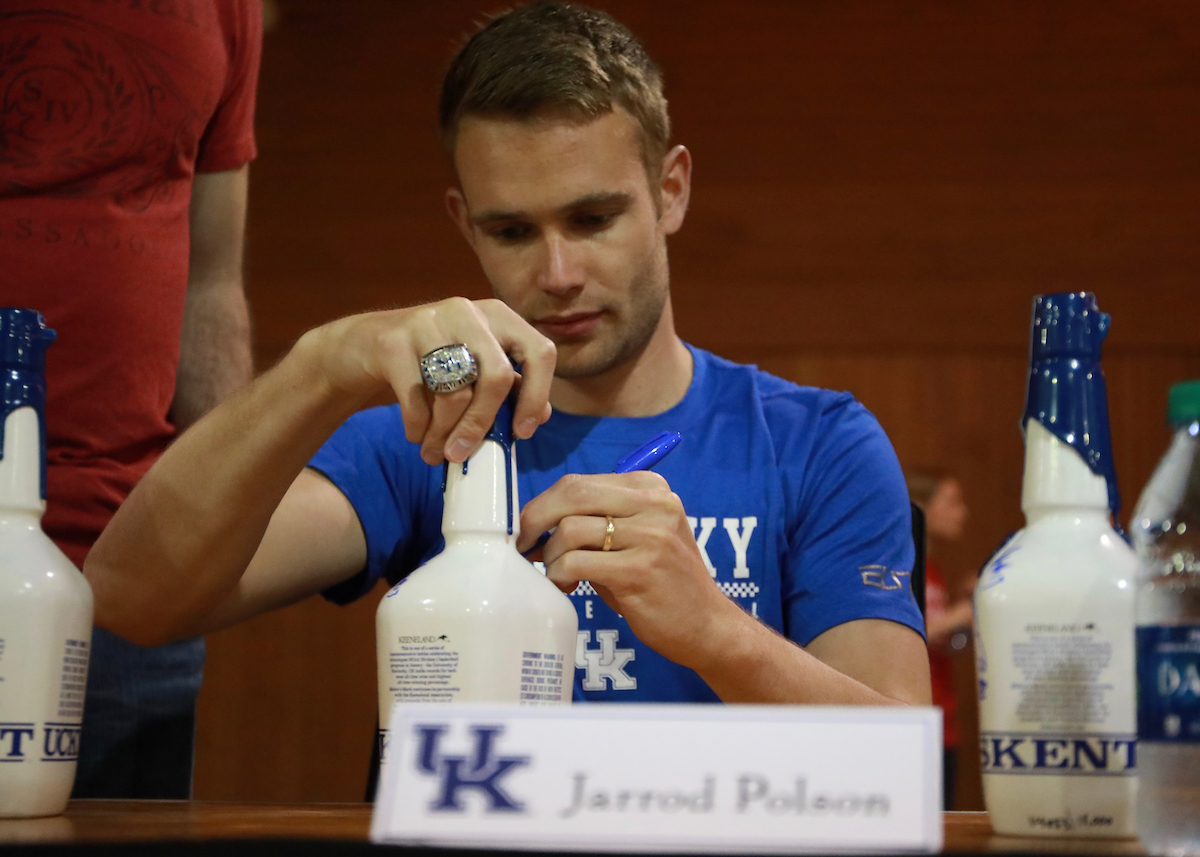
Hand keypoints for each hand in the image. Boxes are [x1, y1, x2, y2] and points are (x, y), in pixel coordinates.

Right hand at [299, 297, 555, 463]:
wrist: (362, 346)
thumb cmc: (429, 363)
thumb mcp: (472, 368)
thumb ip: (508, 386)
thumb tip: (543, 415)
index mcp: (497, 316)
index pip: (539, 351)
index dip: (538, 395)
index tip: (522, 432)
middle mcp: (466, 311)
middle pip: (498, 376)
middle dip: (482, 424)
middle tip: (464, 454)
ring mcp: (428, 321)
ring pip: (454, 391)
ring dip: (444, 434)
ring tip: (435, 453)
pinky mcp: (393, 341)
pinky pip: (416, 397)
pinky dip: (418, 427)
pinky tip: (416, 436)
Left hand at [517, 471, 742, 670]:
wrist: (707, 625)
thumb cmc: (660, 584)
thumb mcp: (635, 539)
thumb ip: (594, 523)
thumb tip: (535, 525)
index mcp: (650, 489)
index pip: (580, 482)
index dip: (544, 505)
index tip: (530, 529)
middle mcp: (654, 504)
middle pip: (572, 493)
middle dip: (535, 519)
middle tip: (524, 546)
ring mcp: (650, 535)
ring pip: (569, 529)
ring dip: (551, 556)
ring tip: (560, 575)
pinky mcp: (640, 569)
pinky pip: (576, 561)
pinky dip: (559, 574)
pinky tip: (568, 586)